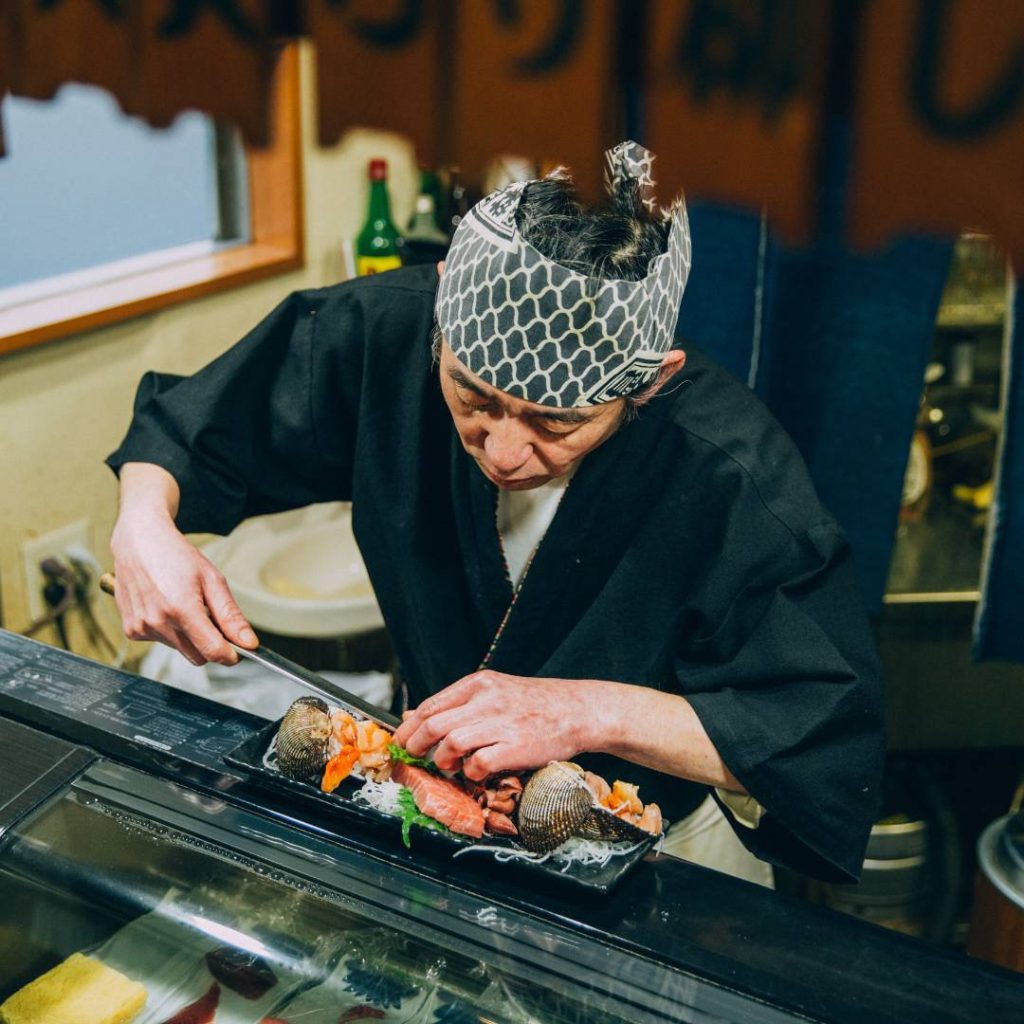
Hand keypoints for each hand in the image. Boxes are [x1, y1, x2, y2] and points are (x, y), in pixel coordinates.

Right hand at [110, 496, 256, 666]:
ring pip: (180, 650)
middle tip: (211, 617)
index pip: (212, 651)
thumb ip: (230, 616)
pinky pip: (162, 643)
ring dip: (189, 636)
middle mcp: (157, 622)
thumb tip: (249, 644)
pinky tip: (166, 607)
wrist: (139, 542)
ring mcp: (141, 628)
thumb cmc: (177, 557)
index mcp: (181, 608)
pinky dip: (170, 631)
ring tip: (183, 605)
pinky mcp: (131, 631)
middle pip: (197, 657)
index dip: (230, 655)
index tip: (239, 650)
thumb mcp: (212, 580)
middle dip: (210, 644)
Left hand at [392, 670, 608, 780]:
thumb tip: (415, 715)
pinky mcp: (516, 746)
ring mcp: (502, 723)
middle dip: (416, 746)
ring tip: (449, 766)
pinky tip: (476, 771)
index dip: (409, 727)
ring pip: (451, 743)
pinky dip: (471, 772)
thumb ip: (459, 704)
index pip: (431, 705)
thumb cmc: (535, 704)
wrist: (578, 710)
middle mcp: (487, 699)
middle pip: (434, 724)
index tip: (401, 741)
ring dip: (443, 761)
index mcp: (480, 684)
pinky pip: (478, 763)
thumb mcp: (495, 692)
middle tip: (413, 758)